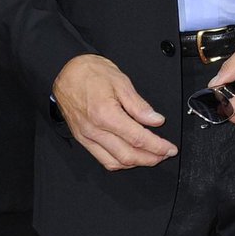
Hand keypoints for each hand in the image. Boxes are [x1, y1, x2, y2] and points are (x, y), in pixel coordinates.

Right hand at [53, 54, 178, 170]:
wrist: (65, 72)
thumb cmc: (90, 72)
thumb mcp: (120, 81)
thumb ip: (139, 105)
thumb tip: (155, 120)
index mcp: (105, 114)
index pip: (138, 138)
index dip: (157, 146)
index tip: (169, 148)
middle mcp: (95, 130)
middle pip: (128, 155)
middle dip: (150, 159)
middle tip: (164, 155)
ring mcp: (87, 137)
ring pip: (114, 162)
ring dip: (135, 164)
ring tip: (151, 157)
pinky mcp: (82, 139)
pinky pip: (102, 159)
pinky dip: (119, 162)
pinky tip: (130, 157)